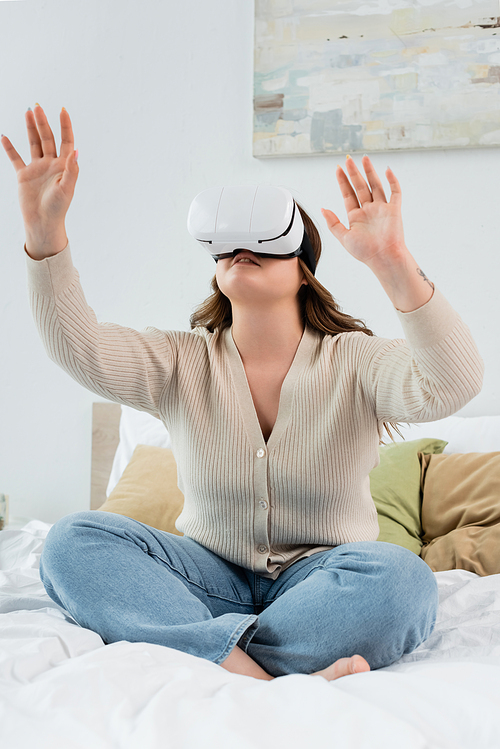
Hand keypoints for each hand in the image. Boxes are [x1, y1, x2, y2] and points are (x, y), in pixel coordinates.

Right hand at [1, 104, 77, 256]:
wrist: (43, 223)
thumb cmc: (58, 208)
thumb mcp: (67, 188)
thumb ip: (71, 169)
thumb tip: (76, 150)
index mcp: (64, 166)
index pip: (66, 141)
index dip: (65, 125)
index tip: (62, 109)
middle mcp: (51, 164)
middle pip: (47, 138)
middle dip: (43, 122)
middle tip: (37, 106)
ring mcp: (37, 169)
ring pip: (33, 143)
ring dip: (30, 128)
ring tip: (28, 111)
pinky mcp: (24, 175)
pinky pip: (15, 158)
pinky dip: (9, 148)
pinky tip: (4, 137)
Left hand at [321, 155, 406, 268]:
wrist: (383, 258)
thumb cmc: (365, 252)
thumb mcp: (343, 237)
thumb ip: (333, 223)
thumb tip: (323, 209)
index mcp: (356, 216)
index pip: (348, 194)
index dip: (343, 181)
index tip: (338, 169)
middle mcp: (369, 210)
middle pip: (360, 186)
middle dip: (354, 173)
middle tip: (348, 159)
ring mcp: (382, 209)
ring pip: (375, 185)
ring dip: (370, 172)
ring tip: (364, 159)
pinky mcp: (394, 210)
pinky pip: (395, 192)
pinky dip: (392, 181)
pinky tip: (387, 170)